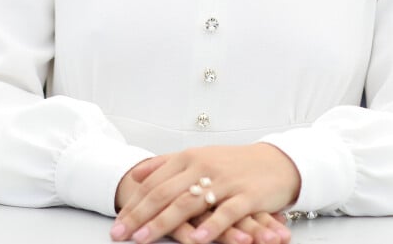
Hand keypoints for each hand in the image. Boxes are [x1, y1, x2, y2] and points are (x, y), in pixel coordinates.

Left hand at [111, 144, 299, 243]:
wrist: (276, 161)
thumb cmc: (232, 163)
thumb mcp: (198, 157)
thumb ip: (166, 164)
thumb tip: (137, 173)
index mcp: (189, 157)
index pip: (155, 182)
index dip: (134, 203)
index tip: (116, 222)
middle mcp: (203, 166)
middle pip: (165, 192)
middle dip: (139, 215)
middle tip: (119, 234)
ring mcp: (224, 180)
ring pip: (189, 202)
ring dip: (163, 222)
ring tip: (143, 238)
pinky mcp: (247, 195)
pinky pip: (226, 212)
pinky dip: (211, 226)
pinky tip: (197, 240)